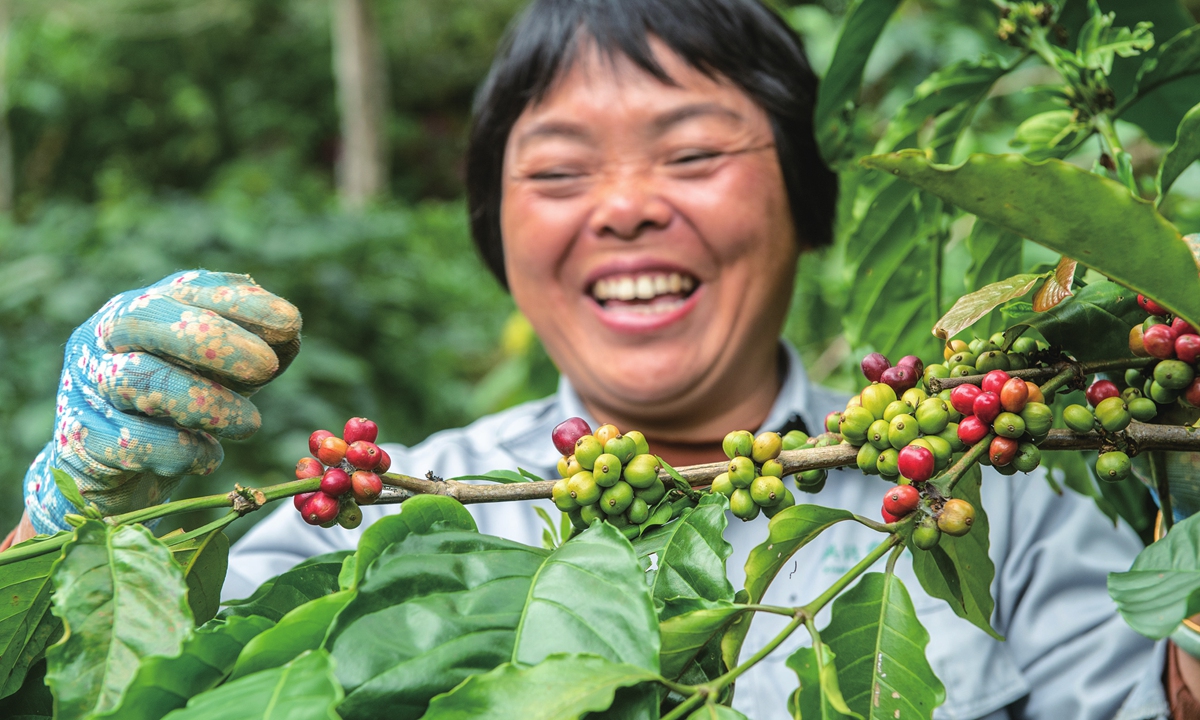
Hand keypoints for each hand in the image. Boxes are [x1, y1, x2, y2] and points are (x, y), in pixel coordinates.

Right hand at [23, 270, 300, 533]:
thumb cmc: (181, 404)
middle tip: (267, 367)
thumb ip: (257, 347)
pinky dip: (182, 451)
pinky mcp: (83, 438)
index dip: (242, 303)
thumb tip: (289, 334)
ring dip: (207, 403)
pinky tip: (211, 457)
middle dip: (215, 341)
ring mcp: (86, 384)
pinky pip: (132, 442)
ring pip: (140, 380)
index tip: (291, 323)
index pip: (190, 288)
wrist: (115, 469)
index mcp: (145, 306)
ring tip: (251, 425)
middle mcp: (106, 336)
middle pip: (148, 318)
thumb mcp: (224, 370)